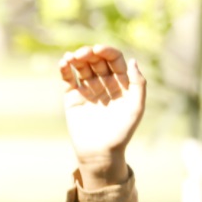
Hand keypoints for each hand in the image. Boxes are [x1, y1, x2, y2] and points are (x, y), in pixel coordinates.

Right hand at [61, 44, 145, 188]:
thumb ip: (138, 84)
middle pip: (97, 61)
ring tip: (72, 57)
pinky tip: (63, 62)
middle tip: (83, 53)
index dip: (107, 52)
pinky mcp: (72, 96)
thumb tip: (133, 60)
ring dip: (76, 58)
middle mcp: (105, 83)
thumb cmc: (122, 132)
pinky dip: (65, 69)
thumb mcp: (136, 108)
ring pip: (82, 67)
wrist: (100, 152)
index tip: (98, 49)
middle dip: (89, 53)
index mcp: (122, 84)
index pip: (114, 60)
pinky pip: (68, 79)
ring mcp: (88, 89)